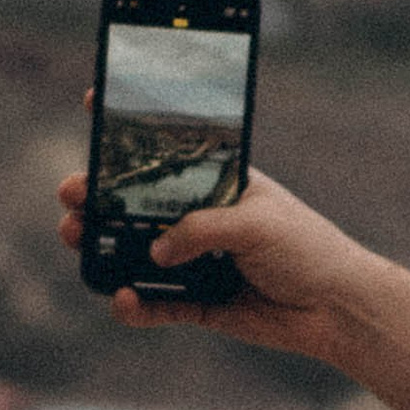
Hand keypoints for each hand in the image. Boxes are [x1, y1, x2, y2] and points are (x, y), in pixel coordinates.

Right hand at [57, 131, 409, 409]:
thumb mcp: (258, 222)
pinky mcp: (198, 303)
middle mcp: (201, 217)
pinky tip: (123, 300)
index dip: (133, 126)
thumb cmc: (309, 249)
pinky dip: (135, 304)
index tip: (95, 101)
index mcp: (220, 182)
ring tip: (77, 238)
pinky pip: (155, 304)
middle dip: (98, 195)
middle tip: (71, 192)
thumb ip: (203, 229)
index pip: (171, 147)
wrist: (338, 308)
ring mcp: (195, 260)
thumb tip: (156, 250)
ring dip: (102, 246)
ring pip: (135, 252)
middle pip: (137, 203)